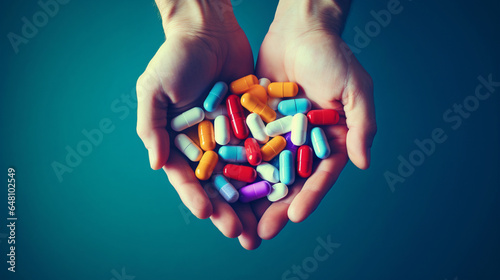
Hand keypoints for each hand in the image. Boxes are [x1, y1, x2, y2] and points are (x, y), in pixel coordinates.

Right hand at [136, 1, 254, 239]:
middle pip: (218, 183)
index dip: (195, 196)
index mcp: (179, 141)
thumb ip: (151, 127)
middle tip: (239, 234)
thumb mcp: (153, 89)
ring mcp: (230, 134)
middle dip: (227, 209)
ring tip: (263, 222)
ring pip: (243, 173)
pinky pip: (262, 148)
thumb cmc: (175, 57)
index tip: (207, 214)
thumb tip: (156, 164)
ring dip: (252, 199)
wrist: (208, 28)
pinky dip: (271, 168)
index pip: (186, 176)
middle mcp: (206, 143)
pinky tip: (282, 187)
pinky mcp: (252, 122)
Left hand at [254, 0, 376, 239]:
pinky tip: (221, 185)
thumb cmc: (332, 56)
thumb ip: (362, 125)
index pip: (321, 176)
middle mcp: (303, 143)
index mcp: (330, 140)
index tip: (295, 216)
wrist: (299, 29)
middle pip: (290, 181)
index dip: (310, 196)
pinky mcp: (256, 124)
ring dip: (252, 197)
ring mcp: (278, 135)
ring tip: (239, 220)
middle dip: (277, 207)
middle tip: (262, 233)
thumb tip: (363, 164)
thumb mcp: (355, 88)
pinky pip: (244, 148)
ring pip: (264, 171)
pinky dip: (234, 167)